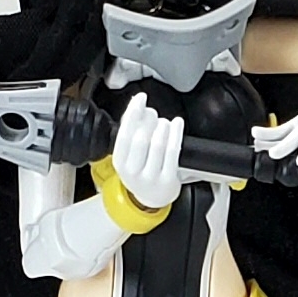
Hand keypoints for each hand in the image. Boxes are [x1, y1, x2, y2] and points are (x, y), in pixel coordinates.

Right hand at [111, 91, 184, 209]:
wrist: (153, 198)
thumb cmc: (141, 171)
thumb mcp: (129, 155)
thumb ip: (130, 132)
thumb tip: (136, 106)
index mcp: (120, 161)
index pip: (124, 134)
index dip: (133, 113)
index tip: (140, 98)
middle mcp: (133, 171)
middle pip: (141, 138)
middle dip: (148, 119)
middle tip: (153, 113)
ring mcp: (150, 177)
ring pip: (158, 145)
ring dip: (162, 126)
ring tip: (164, 121)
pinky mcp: (167, 179)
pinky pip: (173, 152)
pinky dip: (176, 134)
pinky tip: (177, 123)